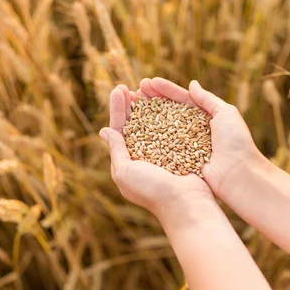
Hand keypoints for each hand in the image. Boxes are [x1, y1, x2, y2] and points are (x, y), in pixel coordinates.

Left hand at [100, 85, 212, 218]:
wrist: (185, 204)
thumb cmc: (152, 190)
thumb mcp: (124, 171)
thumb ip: (116, 150)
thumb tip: (104, 130)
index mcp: (128, 161)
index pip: (119, 129)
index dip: (118, 109)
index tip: (119, 89)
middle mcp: (144, 156)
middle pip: (135, 124)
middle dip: (131, 104)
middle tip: (129, 86)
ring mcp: (163, 152)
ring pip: (153, 123)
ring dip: (148, 105)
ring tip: (145, 89)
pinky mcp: (181, 150)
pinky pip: (172, 128)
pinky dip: (168, 113)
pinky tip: (166, 101)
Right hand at [138, 77, 264, 196]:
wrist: (238, 174)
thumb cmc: (235, 142)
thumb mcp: (226, 114)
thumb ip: (207, 99)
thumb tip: (192, 84)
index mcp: (205, 116)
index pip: (181, 99)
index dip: (164, 90)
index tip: (147, 82)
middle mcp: (192, 130)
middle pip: (168, 111)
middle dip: (152, 100)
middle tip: (135, 90)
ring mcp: (185, 145)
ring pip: (162, 127)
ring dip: (146, 115)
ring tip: (132, 104)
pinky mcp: (179, 160)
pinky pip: (162, 146)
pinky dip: (149, 137)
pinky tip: (135, 128)